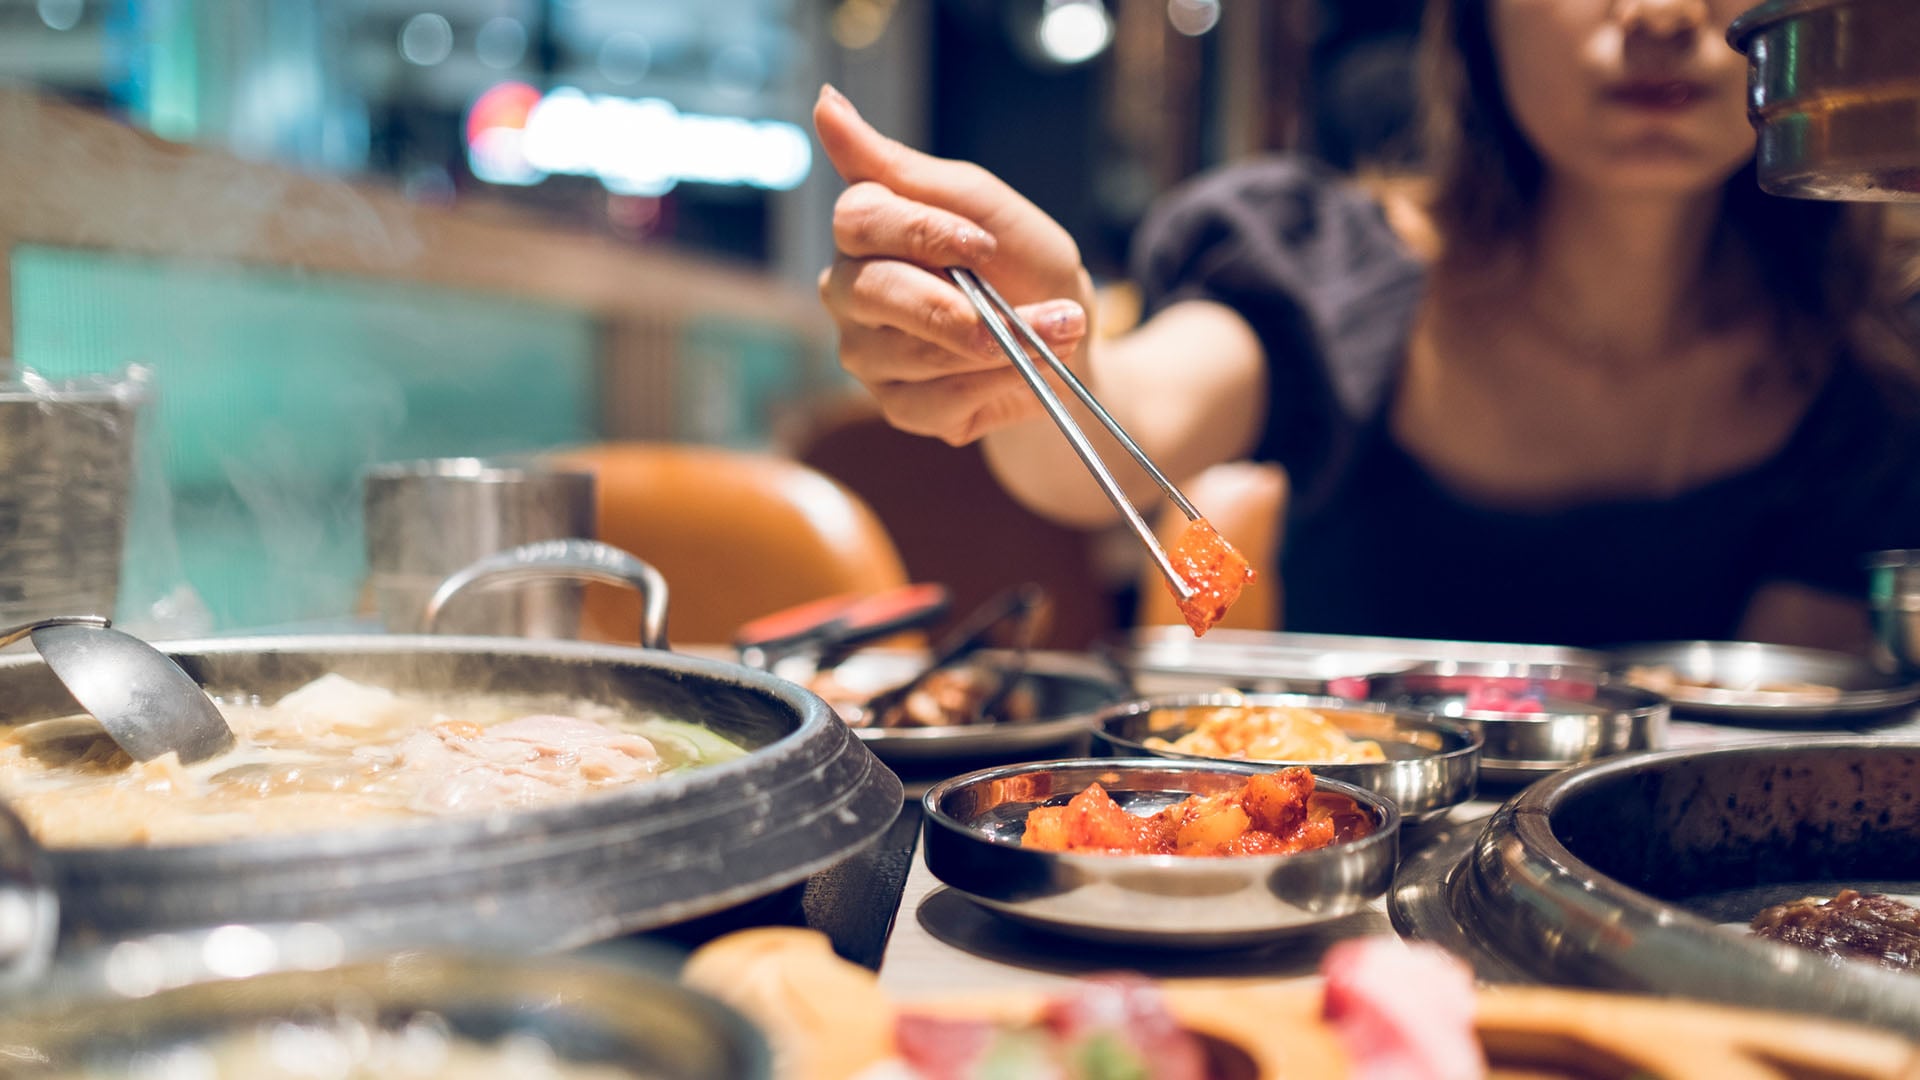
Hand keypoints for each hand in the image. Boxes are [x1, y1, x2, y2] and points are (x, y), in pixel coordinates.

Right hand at [813, 84, 1095, 445]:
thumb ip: (900, 165)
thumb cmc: (1021, 263)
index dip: (923, 232)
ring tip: (1055, 334)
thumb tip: (822, 101)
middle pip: (869, 291)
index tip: (984, 243)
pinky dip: (995, 386)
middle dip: (956, 306)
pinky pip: (933, 402)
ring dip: (998, 347)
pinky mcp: (898, 406)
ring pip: (909, 353)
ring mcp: (869, 353)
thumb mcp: (980, 203)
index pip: (858, 219)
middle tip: (1030, 310)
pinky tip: (1028, 373)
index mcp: (867, 230)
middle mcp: (851, 291)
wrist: (1070, 338)